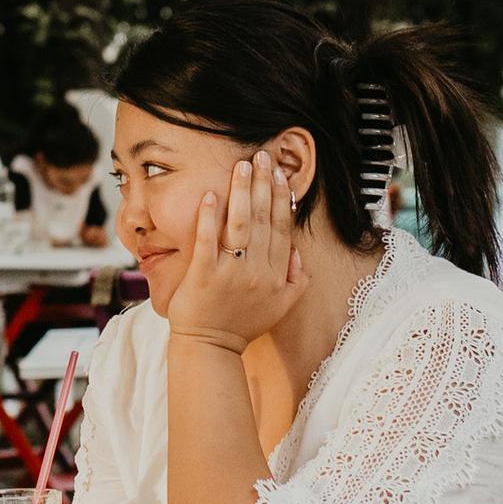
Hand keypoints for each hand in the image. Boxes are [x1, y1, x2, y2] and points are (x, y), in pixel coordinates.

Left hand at [166, 152, 303, 350]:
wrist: (210, 347)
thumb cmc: (242, 324)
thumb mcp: (281, 306)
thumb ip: (296, 279)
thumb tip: (298, 251)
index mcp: (277, 275)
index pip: (282, 229)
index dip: (282, 199)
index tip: (280, 175)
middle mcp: (257, 271)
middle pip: (264, 220)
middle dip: (264, 184)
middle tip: (261, 156)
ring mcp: (231, 273)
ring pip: (241, 224)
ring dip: (243, 192)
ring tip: (242, 166)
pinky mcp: (204, 275)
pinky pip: (208, 240)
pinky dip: (210, 217)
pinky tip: (211, 194)